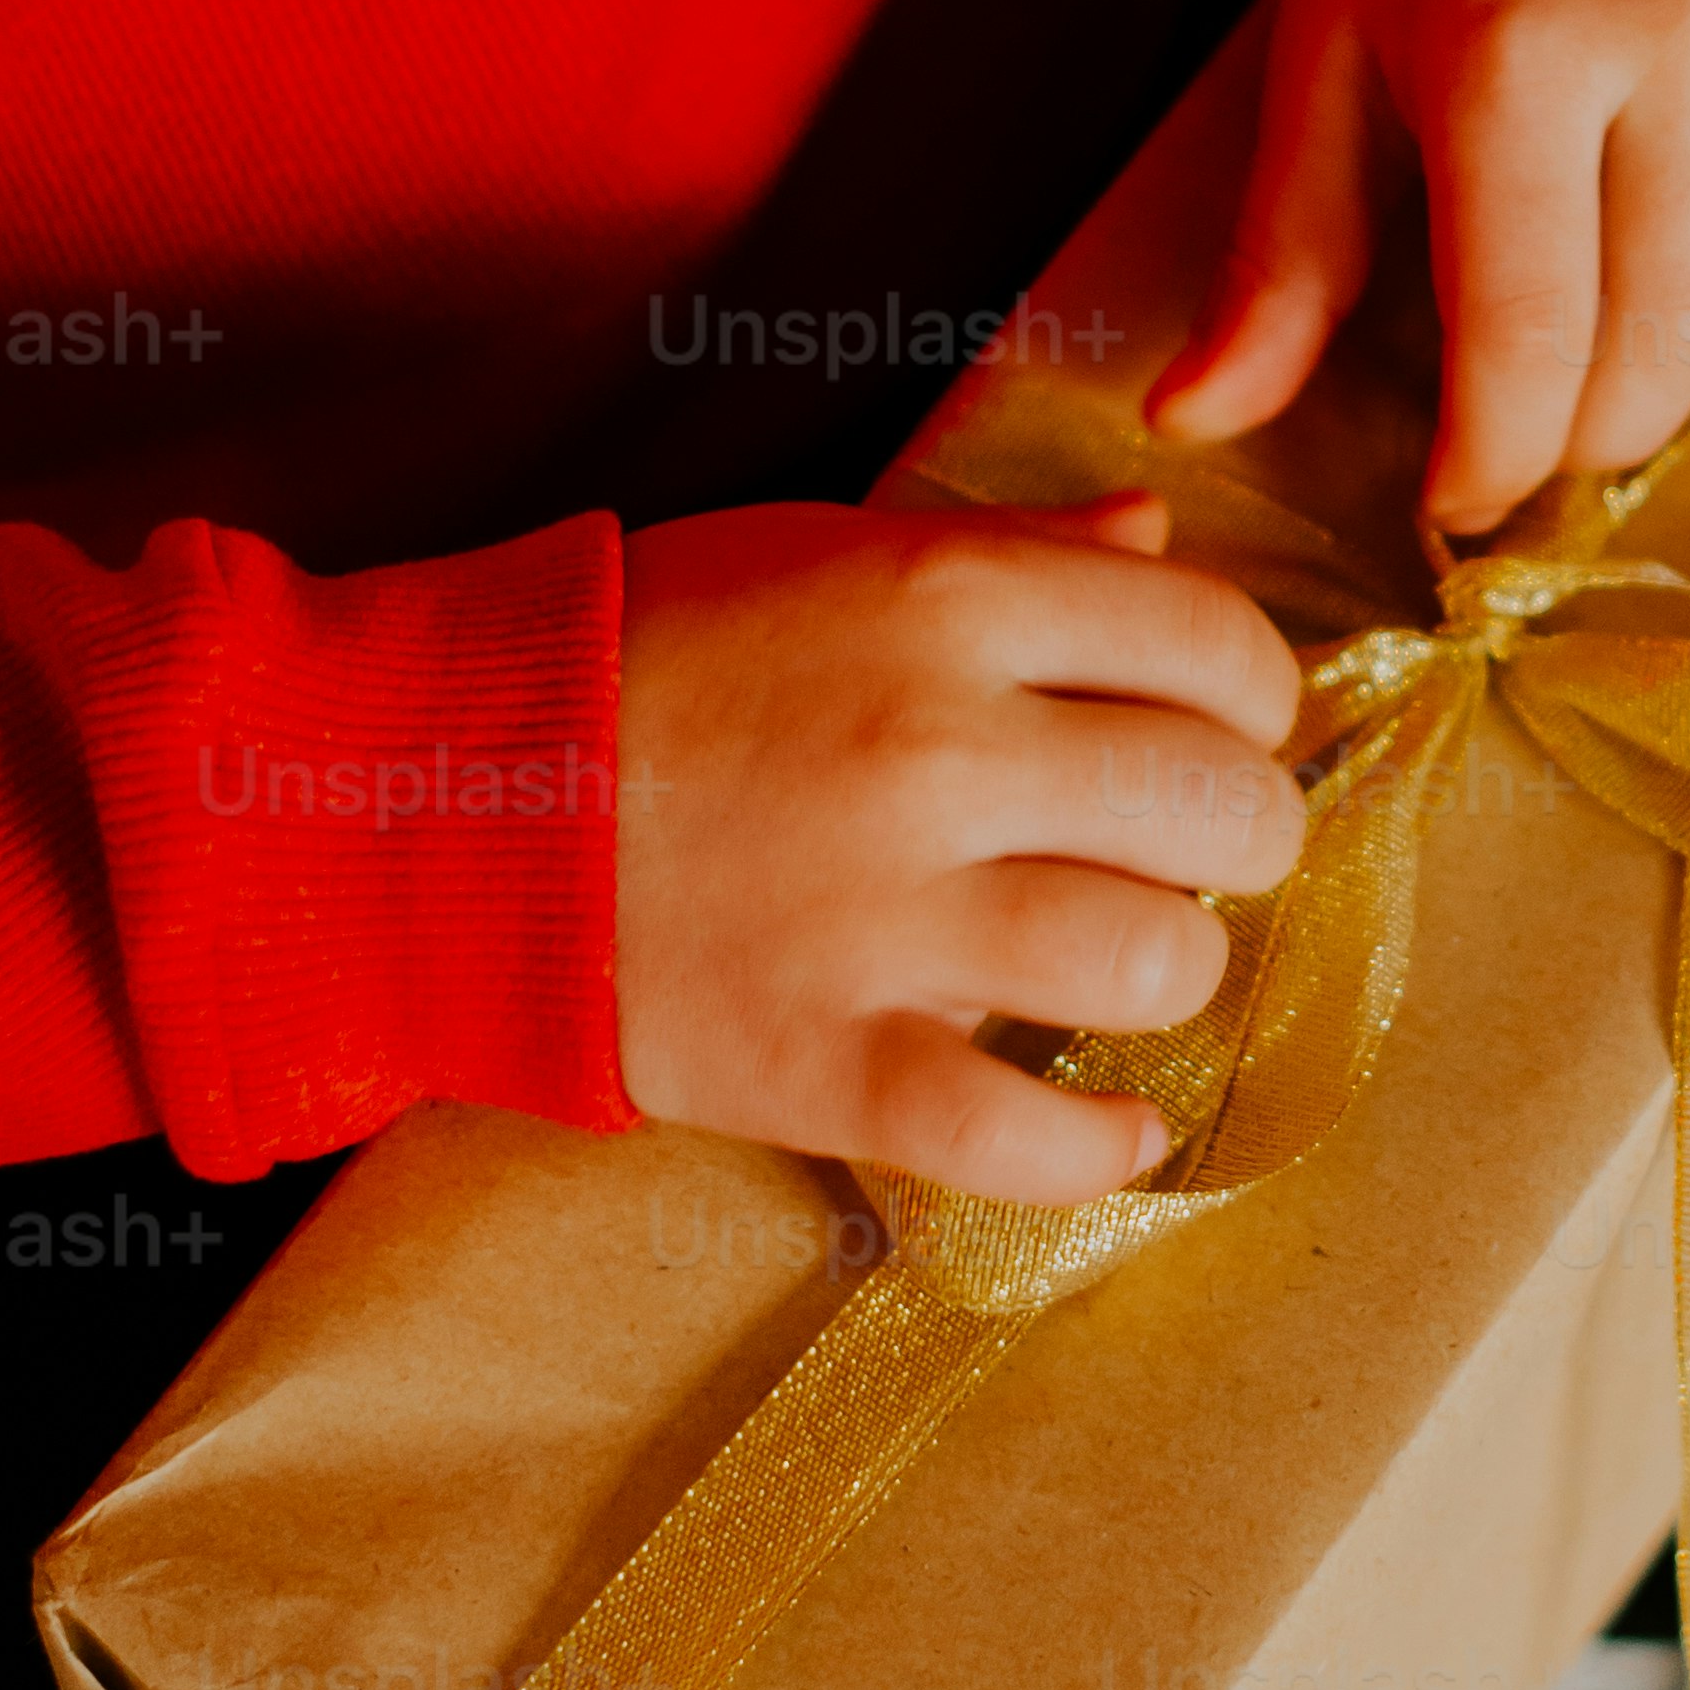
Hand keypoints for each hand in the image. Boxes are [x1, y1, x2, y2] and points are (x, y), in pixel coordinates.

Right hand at [613, 496, 1302, 1192]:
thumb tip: (1160, 538)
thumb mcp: (830, 547)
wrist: (434, 793)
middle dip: (1239, 835)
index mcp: (947, 601)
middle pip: (1217, 811)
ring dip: (1167, 971)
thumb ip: (1012, 548)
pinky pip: (1020, 1139)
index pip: (1216, 646)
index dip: (1255, 696)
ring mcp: (878, 919)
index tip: (1226, 727)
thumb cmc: (644, 656)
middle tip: (1185, 850)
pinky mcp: (819, 1062)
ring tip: (1119, 961)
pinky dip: (1095, 1151)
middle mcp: (935, 751)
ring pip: (1150, 966)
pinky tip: (1113, 1129)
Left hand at [1151, 0, 1689, 532]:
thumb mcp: (1329, 63)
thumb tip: (1191, 423)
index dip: (1494, 458)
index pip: (1528, 336)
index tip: (1460, 496)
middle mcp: (1686, 35)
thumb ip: (1278, 258)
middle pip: (1670, 346)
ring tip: (1643, 322)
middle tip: (1547, 415)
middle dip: (1596, 432)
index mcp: (1515, 51)